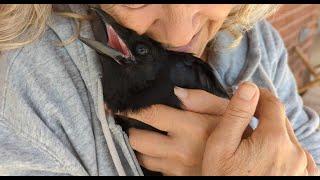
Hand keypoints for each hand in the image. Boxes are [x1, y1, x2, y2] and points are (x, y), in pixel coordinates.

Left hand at [116, 87, 229, 174]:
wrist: (242, 165)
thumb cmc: (234, 133)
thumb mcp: (224, 110)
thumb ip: (201, 99)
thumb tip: (175, 91)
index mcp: (190, 127)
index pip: (151, 115)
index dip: (131, 109)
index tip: (118, 104)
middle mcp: (178, 149)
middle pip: (137, 140)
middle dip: (131, 129)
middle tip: (133, 121)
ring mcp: (175, 166)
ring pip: (141, 156)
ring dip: (139, 145)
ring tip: (144, 133)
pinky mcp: (176, 177)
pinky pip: (154, 168)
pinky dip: (150, 157)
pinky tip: (158, 149)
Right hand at [202, 83, 318, 175]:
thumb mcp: (221, 146)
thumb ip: (236, 114)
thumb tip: (249, 86)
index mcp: (275, 139)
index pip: (272, 103)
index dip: (258, 96)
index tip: (246, 97)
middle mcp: (297, 152)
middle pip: (282, 120)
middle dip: (264, 117)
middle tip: (244, 126)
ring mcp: (304, 168)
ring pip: (289, 138)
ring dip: (273, 134)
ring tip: (253, 147)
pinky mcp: (305, 179)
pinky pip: (296, 154)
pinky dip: (282, 150)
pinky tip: (266, 161)